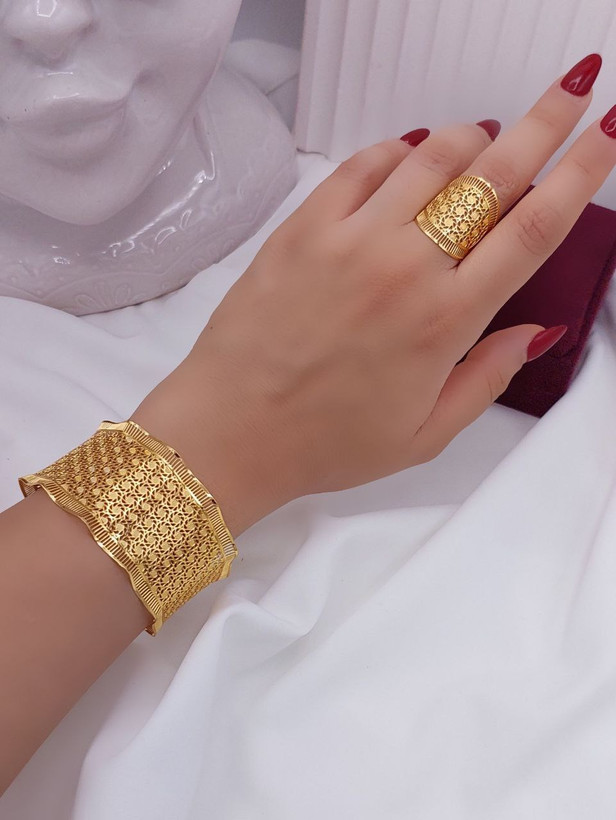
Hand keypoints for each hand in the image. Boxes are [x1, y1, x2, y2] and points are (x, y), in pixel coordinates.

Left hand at [133, 55, 614, 534]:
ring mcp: (350, 241)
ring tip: (486, 135)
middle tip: (571, 90)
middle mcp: (405, 269)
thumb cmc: (324, 442)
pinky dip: (395, 149)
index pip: (534, 228)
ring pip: (430, 157)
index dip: (582, 172)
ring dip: (470, 136)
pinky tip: (408, 155)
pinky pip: (361, 165)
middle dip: (544, 123)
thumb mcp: (426, 435)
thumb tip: (536, 331)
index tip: (606, 134)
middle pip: (492, 175)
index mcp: (445, 322)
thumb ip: (488, 377)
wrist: (231, 431)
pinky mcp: (302, 229)